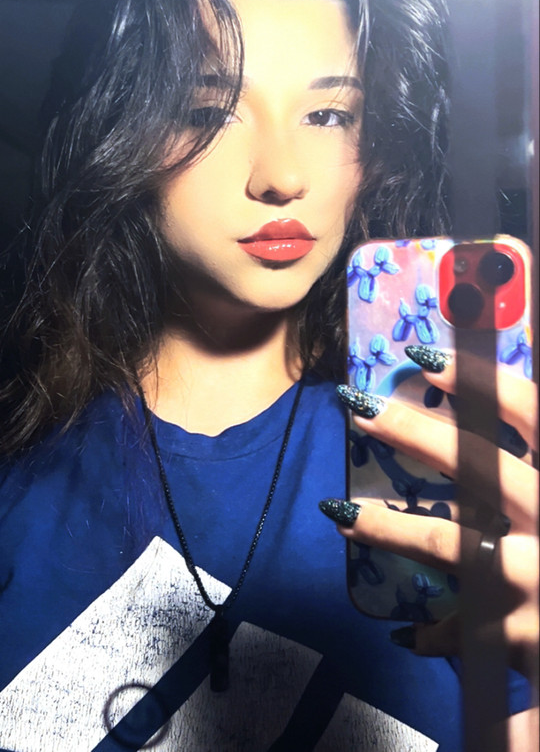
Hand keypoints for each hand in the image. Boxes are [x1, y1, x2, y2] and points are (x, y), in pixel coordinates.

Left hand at [321, 346, 537, 745]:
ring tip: (338, 513)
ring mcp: (532, 578)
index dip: (478, 381)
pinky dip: (434, 633)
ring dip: (388, 528)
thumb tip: (515, 370)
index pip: (529, 413)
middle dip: (411, 431)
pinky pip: (463, 631)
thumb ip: (535, 443)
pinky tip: (404, 633)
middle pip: (475, 464)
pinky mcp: (520, 634)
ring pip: (446, 544)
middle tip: (357, 406)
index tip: (424, 357)